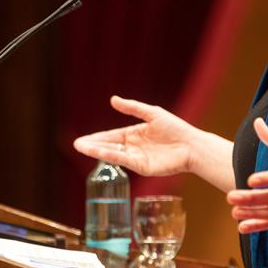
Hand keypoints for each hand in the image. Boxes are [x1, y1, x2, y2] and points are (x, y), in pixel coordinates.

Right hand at [73, 96, 199, 176]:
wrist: (192, 145)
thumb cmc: (175, 128)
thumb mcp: (152, 113)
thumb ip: (132, 107)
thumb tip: (113, 100)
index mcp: (135, 134)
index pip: (112, 136)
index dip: (97, 138)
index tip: (82, 140)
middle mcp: (134, 147)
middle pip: (109, 146)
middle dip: (93, 146)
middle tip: (76, 145)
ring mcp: (138, 158)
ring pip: (113, 154)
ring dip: (97, 151)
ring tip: (82, 148)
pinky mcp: (143, 167)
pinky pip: (124, 160)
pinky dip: (111, 156)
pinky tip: (100, 153)